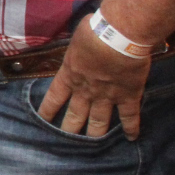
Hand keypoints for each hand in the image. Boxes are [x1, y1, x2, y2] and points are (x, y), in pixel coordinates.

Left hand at [38, 16, 151, 139]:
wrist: (120, 35)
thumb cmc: (95, 30)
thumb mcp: (76, 39)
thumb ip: (77, 47)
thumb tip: (82, 42)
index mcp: (69, 75)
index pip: (54, 98)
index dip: (47, 111)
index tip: (42, 122)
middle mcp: (85, 90)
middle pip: (74, 116)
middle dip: (69, 129)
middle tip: (65, 141)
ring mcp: (106, 96)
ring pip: (98, 123)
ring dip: (95, 134)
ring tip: (92, 144)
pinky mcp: (128, 96)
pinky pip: (129, 116)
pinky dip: (131, 128)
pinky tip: (132, 138)